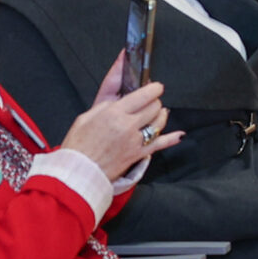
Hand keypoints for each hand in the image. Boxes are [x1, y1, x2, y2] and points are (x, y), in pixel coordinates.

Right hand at [60, 72, 179, 179]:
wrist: (79, 172)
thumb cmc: (78, 146)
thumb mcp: (85, 117)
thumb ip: (105, 105)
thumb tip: (120, 99)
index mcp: (114, 113)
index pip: (142, 95)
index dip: (153, 88)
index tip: (156, 86)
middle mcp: (128, 126)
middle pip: (154, 107)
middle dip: (155, 101)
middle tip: (151, 101)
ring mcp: (136, 141)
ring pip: (159, 123)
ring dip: (161, 115)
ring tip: (160, 112)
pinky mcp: (139, 154)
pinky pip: (160, 144)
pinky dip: (171, 139)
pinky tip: (179, 134)